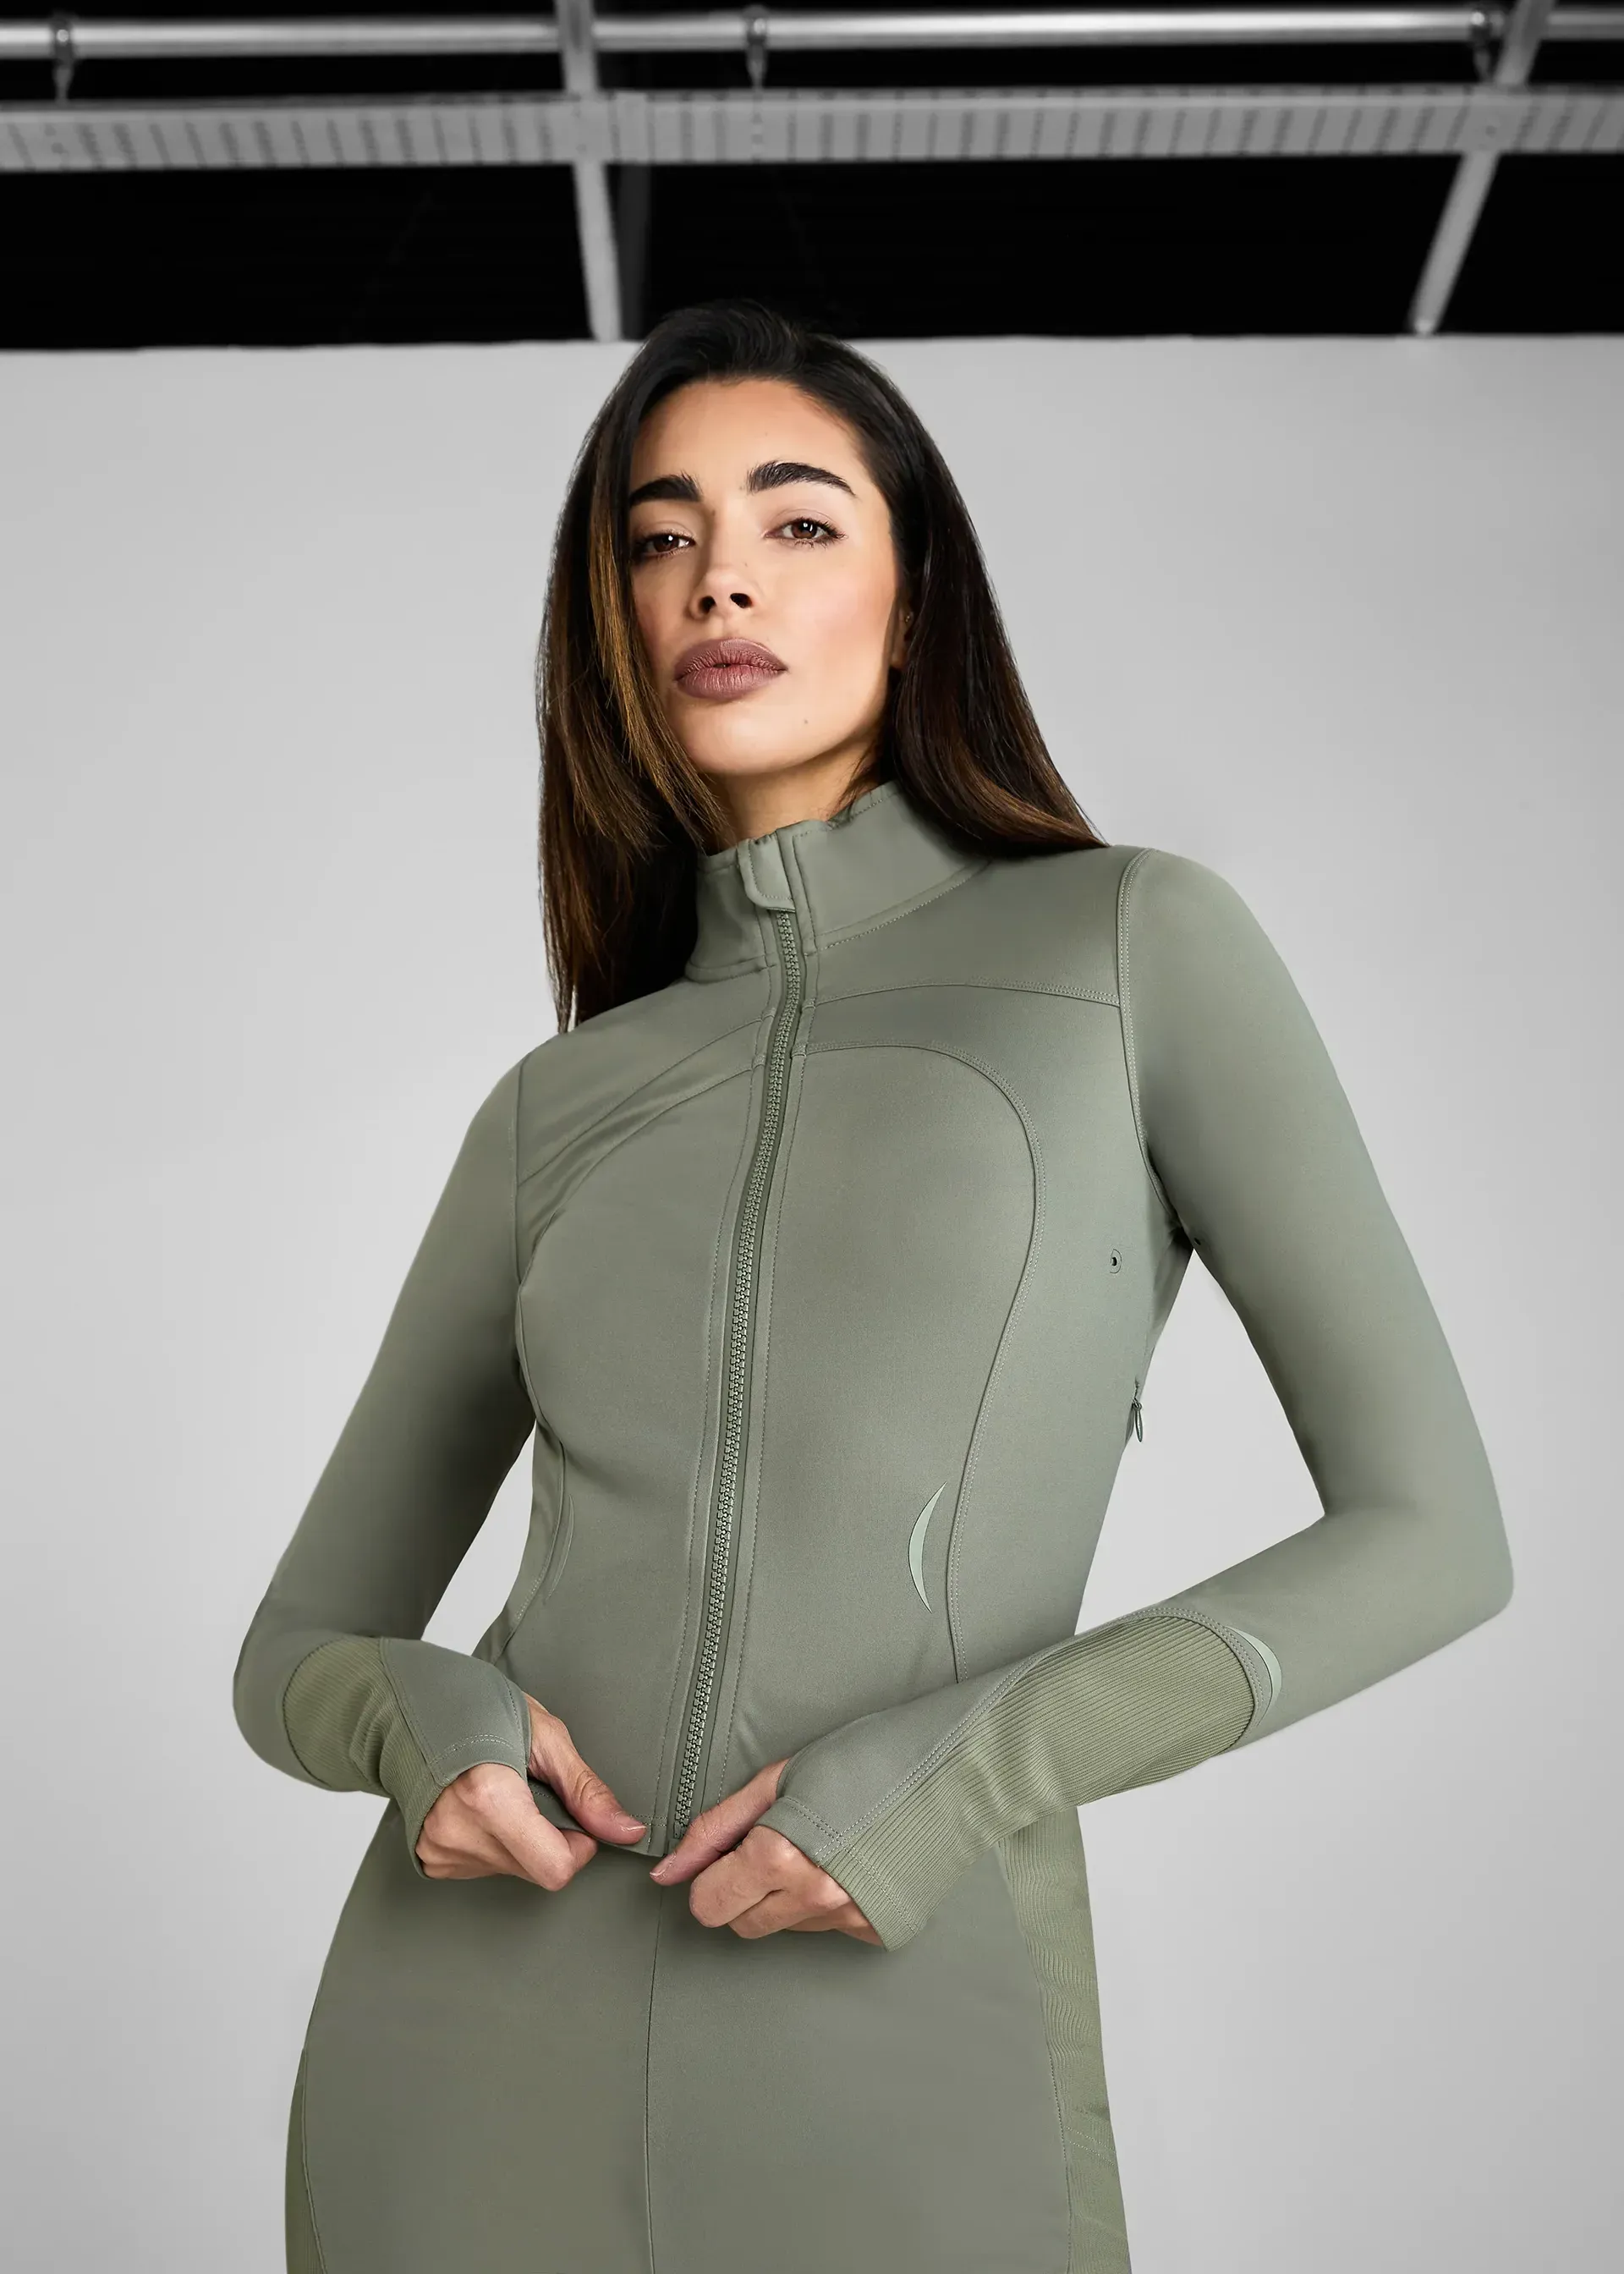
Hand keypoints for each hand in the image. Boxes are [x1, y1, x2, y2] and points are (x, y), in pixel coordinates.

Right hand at [415, 1692, 646, 1886]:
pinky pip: (484, 1865)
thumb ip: (586, 1791)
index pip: (555, 1869)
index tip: (571, 1815)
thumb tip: (627, 1832)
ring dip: (520, 1839)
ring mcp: (439, 1850)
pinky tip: (480, 1806)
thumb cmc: (479, 1708)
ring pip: (512, 1870)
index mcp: (489, 1799)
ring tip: (501, 1791)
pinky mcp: (430, 1859)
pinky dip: (494, 1841)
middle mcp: (458, 1833)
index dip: (577, 1847)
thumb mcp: (546, 1737)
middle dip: (549, 1839)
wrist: (413, 1707)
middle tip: (533, 1793)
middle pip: (535, 1870)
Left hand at [647, 1758, 880, 1943]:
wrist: (951, 1770)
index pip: (708, 1906)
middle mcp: (813, 1897)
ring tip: (818, 1843)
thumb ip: (716, 1828)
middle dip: (743, 1889)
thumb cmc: (866, 1757)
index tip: (727, 1853)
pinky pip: (827, 1927)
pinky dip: (827, 1900)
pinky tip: (848, 1860)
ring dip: (786, 1894)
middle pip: (742, 1924)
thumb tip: (668, 1872)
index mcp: (780, 1855)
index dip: (710, 1877)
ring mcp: (848, 1919)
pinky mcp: (877, 1930)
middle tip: (772, 1842)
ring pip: (784, 1927)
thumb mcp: (779, 1778)